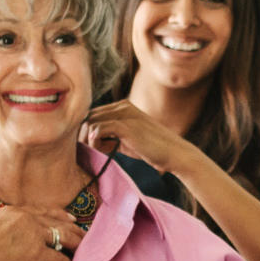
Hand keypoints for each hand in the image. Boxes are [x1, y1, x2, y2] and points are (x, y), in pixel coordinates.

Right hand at [0, 205, 86, 260]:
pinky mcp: (36, 253)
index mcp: (15, 211)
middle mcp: (27, 220)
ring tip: (83, 248)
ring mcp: (33, 236)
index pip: (43, 211)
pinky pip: (57, 257)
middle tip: (83, 234)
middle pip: (56, 223)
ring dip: (75, 243)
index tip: (70, 218)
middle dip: (72, 229)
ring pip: (62, 237)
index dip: (59, 215)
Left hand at [82, 101, 196, 176]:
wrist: (174, 154)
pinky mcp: (126, 126)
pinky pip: (98, 129)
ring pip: (90, 122)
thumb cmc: (152, 149)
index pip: (93, 114)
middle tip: (96, 149)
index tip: (95, 146)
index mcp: (123, 106)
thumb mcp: (127, 139)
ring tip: (104, 149)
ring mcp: (125, 114)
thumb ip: (110, 136)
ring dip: (89, 139)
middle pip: (88, 116)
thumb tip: (88, 139)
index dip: (88, 130)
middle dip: (85, 134)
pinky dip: (95, 141)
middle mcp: (122, 106)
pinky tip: (105, 149)